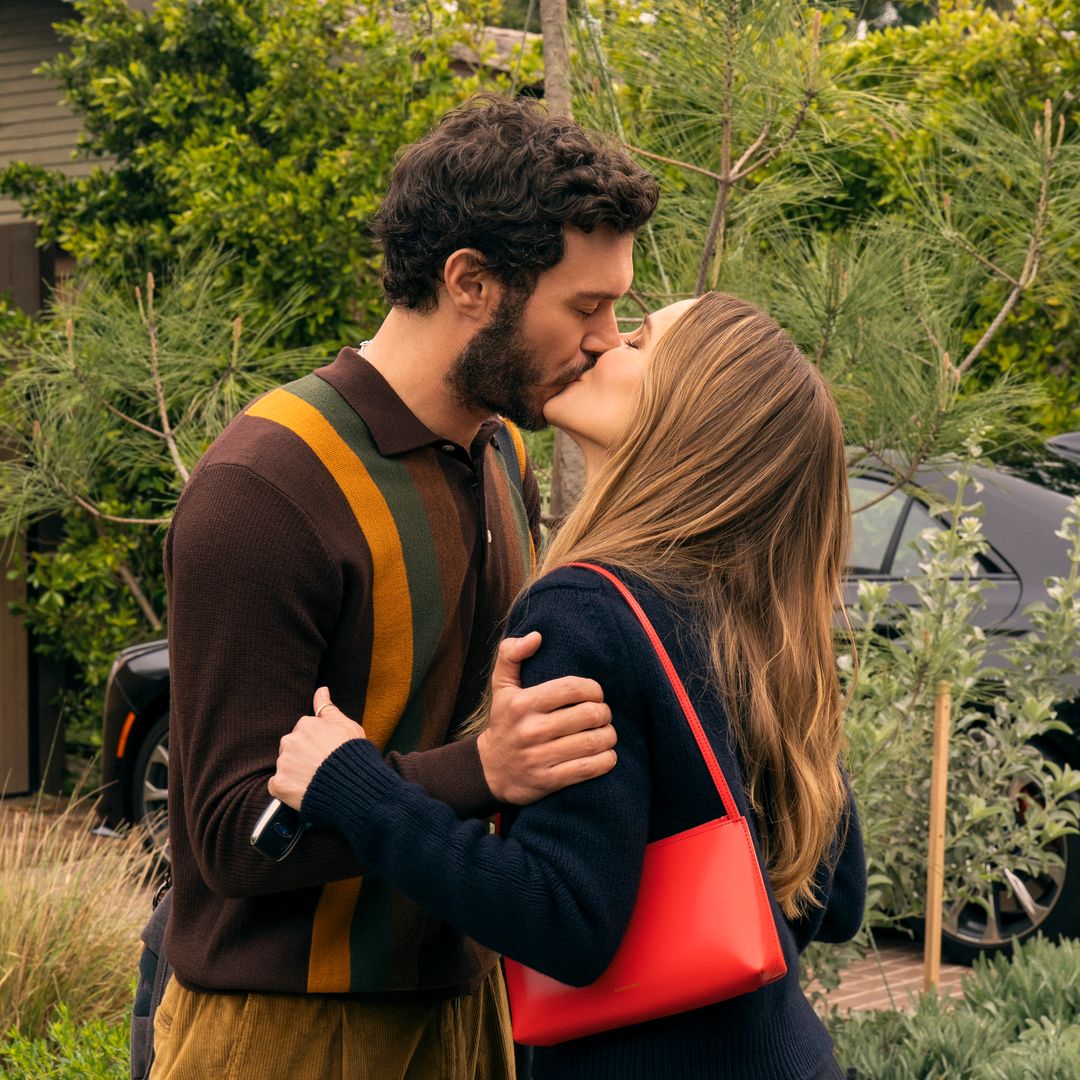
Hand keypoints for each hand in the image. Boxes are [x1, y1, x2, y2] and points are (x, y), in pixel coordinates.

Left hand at [269, 687, 366, 810]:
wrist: (353, 785)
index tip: (327, 752)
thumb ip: (328, 708)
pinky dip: (288, 789)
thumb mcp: (346, 725)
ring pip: (285, 765)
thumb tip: (321, 690)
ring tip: (316, 780)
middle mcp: (290, 741)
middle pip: (292, 746)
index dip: (317, 743)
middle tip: (321, 766)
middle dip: (303, 755)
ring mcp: (284, 763)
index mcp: (306, 725)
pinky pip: (278, 785)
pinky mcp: (279, 784)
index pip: (305, 730)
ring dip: (296, 772)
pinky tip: (305, 790)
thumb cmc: (352, 754)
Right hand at [477, 632, 616, 805]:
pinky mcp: (548, 781)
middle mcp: (531, 730)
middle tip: (603, 714)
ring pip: (592, 742)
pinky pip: (588, 769)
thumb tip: (537, 636)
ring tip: (607, 733)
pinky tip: (607, 754)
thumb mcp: (501, 686)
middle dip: (604, 713)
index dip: (594, 689)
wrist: (489, 770)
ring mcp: (539, 757)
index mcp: (522, 703)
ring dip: (609, 736)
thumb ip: (512, 654)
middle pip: (588, 715)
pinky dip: (606, 760)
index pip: (573, 688)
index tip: (596, 694)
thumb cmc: (504, 721)